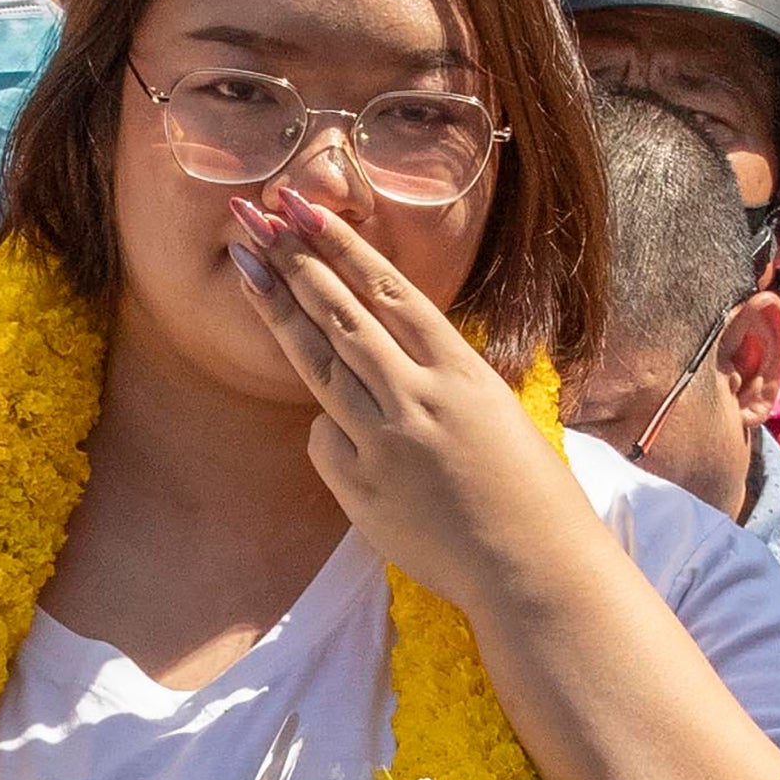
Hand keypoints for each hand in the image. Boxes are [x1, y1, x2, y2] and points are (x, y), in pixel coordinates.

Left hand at [229, 186, 615, 623]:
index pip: (387, 290)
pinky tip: (350, 439)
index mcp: (461, 369)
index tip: (303, 209)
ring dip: (280, 312)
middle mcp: (419, 396)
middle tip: (255, 218)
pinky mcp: (360, 487)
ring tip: (246, 269)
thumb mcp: (494, 409)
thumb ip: (439, 376)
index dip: (340, 246)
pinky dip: (327, 428)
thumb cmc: (528, 491)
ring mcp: (384, 441)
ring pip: (319, 364)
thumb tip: (384, 351)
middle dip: (295, 261)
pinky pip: (324, 440)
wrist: (533, 569)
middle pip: (341, 314)